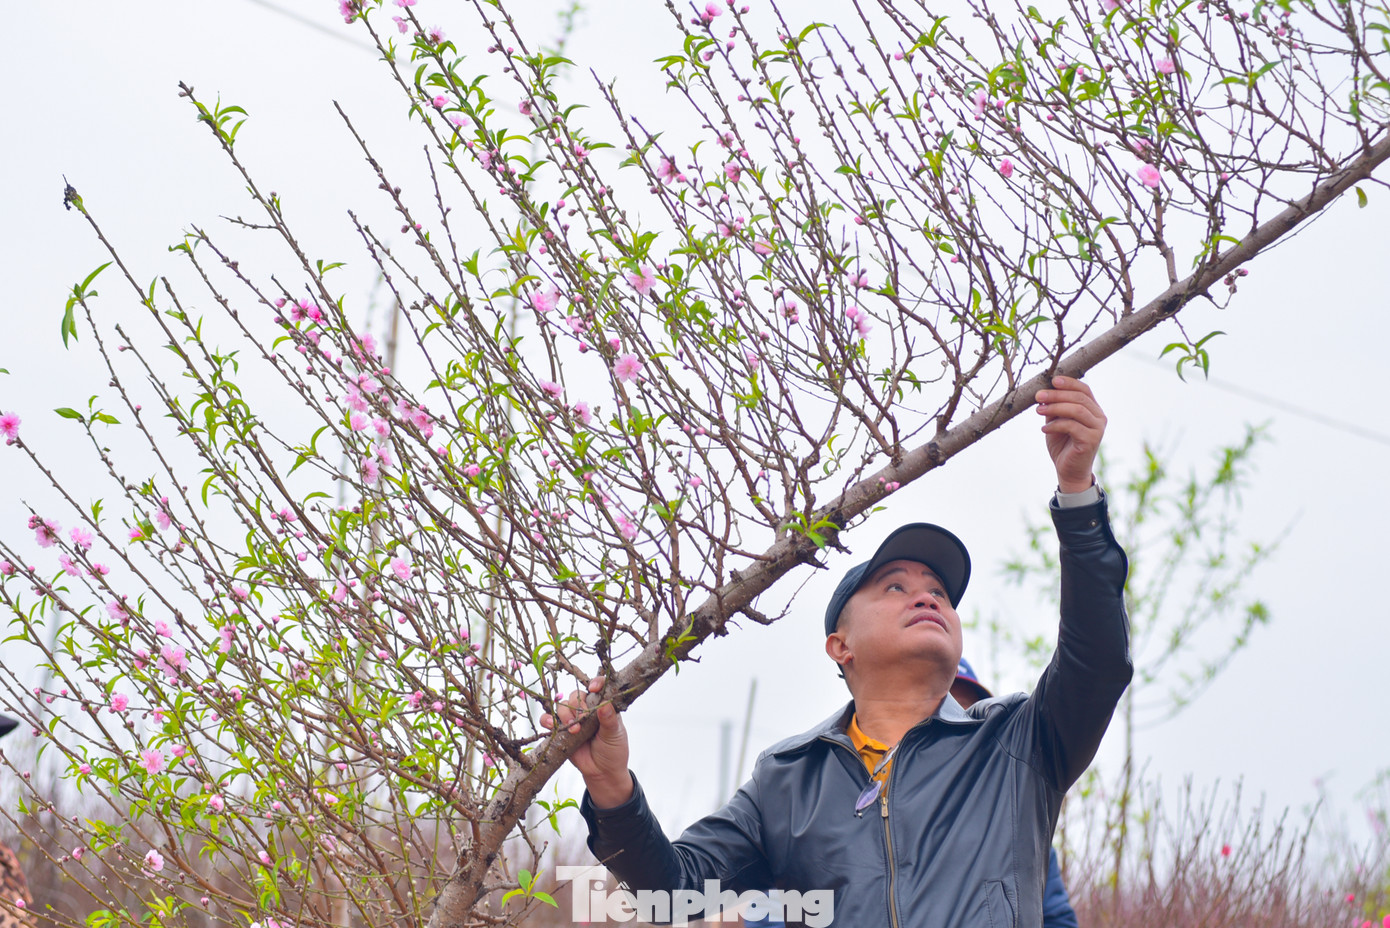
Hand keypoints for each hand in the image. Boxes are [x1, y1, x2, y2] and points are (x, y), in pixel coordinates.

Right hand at [539, 676, 633, 807]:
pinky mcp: (561, 731)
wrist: (602, 773)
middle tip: (583, 719)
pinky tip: (551, 725)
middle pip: (575, 695)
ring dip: (564, 715)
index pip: (598, 688)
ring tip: (572, 729)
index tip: (593, 688)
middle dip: (577, 705)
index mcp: (603, 706)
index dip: (595, 683)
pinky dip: (547, 720)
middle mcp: (586, 710)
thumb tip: (605, 704)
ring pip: (561, 706)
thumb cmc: (613, 751)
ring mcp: (573, 720)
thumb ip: (609, 719)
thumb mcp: (615, 735)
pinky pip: (548, 720)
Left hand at [1034, 375, 1105, 493]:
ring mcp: (1097, 429)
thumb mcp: (1056, 422)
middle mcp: (1099, 417)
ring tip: (1038, 410)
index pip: (1084, 390)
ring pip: (1077, 410)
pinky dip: (1056, 425)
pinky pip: (1072, 426)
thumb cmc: (1062, 444)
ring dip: (1055, 407)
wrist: (1068, 470)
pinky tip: (1044, 429)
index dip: (1069, 383)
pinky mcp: (1091, 440)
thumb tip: (1044, 392)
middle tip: (1038, 396)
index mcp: (1093, 409)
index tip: (1052, 380)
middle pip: (1079, 398)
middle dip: (1057, 394)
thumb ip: (1054, 408)